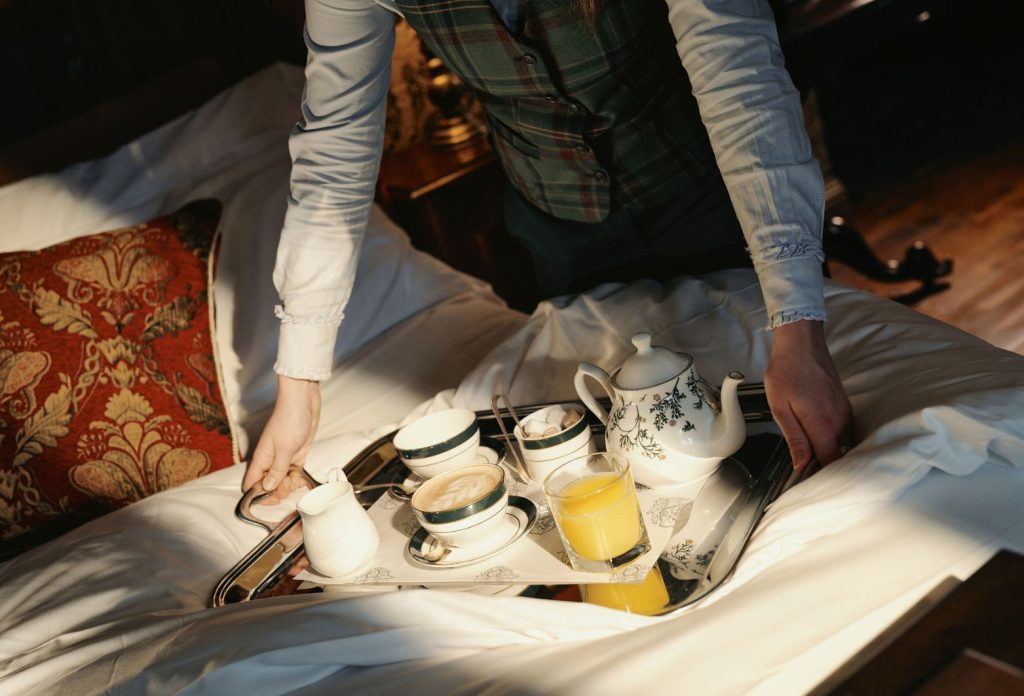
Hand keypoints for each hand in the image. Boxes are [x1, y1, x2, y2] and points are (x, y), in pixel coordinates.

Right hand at [243, 375, 320, 503]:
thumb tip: (267, 488)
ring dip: (290, 484)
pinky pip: (294, 472)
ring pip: (282, 480)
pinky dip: (297, 478)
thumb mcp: (284, 449)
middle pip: (268, 485)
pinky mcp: (296, 454)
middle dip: (278, 491)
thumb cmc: (290, 419)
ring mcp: (284, 457)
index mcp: (261, 458)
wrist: (303, 401)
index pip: (252, 483)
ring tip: (297, 478)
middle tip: (288, 485)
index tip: (270, 499)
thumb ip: (276, 470)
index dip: (258, 495)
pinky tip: (301, 479)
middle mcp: (270, 460)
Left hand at [765, 320, 852, 469]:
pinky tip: (815, 434)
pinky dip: (831, 437)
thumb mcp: (780, 408)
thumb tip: (802, 466)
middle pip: (838, 456)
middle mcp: (841, 422)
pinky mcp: (845, 406)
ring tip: (808, 451)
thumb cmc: (786, 372)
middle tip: (804, 467)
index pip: (830, 463)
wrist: (802, 343)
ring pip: (842, 444)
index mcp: (824, 425)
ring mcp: (845, 413)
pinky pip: (842, 430)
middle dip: (824, 465)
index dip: (819, 475)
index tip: (806, 480)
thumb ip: (795, 439)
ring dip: (827, 450)